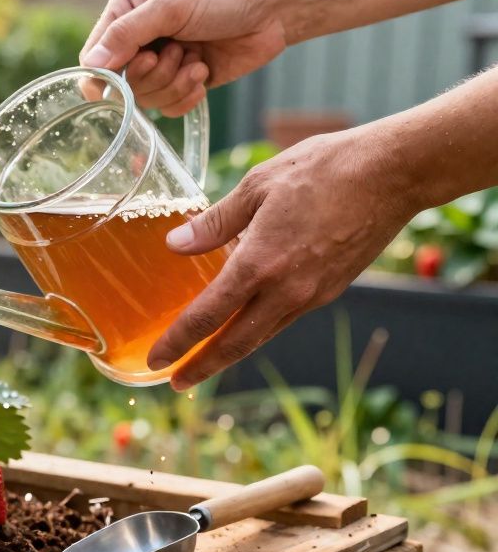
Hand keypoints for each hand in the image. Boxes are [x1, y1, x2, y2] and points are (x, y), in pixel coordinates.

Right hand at [80, 0, 291, 115]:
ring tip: (196, 61)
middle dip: (151, 75)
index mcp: (128, 12)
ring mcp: (164, 61)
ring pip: (147, 98)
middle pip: (122, 83)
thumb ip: (127, 34)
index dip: (102, 76)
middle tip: (175, 53)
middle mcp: (141, 38)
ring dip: (173, 84)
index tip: (114, 86)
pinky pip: (170, 107)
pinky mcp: (186, 80)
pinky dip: (186, 95)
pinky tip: (203, 74)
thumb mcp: (171, 6)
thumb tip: (91, 65)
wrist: (275, 6)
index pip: (95, 55)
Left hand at [147, 129, 423, 390]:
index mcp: (260, 263)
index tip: (156, 360)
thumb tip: (175, 244)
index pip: (207, 315)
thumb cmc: (324, 168)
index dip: (178, 341)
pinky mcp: (330, 289)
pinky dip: (257, 330)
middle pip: (235, 343)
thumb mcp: (257, 185)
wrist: (395, 173)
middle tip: (176, 383)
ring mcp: (312, 294)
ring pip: (261, 335)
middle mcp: (286, 289)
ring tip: (203, 363)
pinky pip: (283, 318)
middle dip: (201, 367)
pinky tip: (242, 325)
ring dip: (229, 354)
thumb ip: (214, 222)